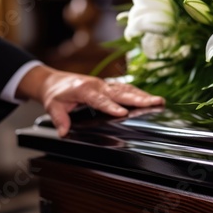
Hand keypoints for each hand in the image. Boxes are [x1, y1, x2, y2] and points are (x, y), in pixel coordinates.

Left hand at [16, 65, 164, 136]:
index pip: (99, 99)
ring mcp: (104, 84)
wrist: (53, 80)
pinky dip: (138, 94)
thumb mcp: (53, 106)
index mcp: (84, 89)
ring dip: (142, 95)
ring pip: (126, 89)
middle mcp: (97, 85)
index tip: (122, 112)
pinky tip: (150, 99)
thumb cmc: (55, 93)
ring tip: (159, 101)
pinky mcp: (108, 86)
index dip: (111, 106)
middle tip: (154, 102)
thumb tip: (64, 132)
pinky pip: (125, 89)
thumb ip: (60, 119)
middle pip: (120, 92)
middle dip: (138, 98)